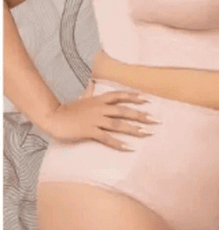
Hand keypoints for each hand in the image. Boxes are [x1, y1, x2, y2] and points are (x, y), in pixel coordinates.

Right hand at [42, 84, 156, 149]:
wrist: (52, 117)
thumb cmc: (68, 110)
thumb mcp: (82, 98)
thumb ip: (90, 91)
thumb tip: (92, 81)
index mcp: (98, 101)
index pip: (119, 96)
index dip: (133, 97)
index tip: (147, 99)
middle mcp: (99, 109)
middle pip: (123, 111)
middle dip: (141, 115)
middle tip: (155, 120)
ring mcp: (94, 120)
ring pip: (118, 124)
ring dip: (133, 129)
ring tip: (146, 133)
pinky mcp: (89, 131)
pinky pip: (106, 138)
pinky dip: (118, 143)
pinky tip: (128, 148)